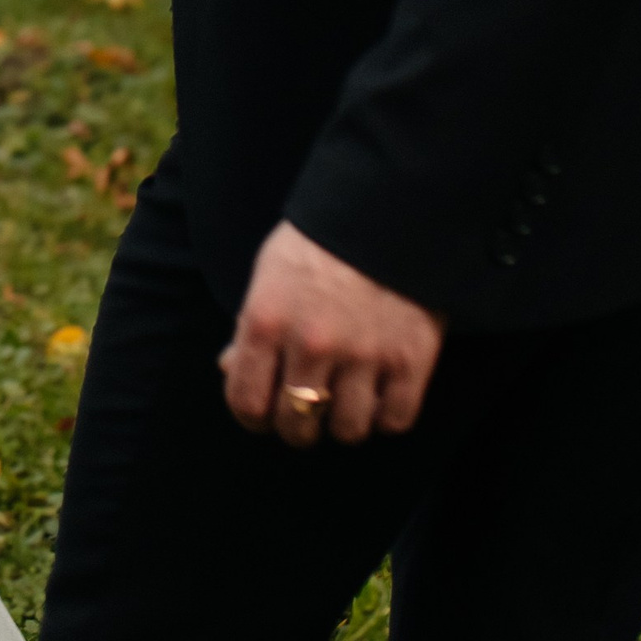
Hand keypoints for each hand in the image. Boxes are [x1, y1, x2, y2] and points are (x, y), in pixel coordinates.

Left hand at [219, 222, 444, 447]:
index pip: (246, 403)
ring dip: (344, 422)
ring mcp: (364, 356)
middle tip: (306, 408)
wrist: (388, 208)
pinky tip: (380, 393)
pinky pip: (394, 421)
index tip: (263, 411)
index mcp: (267, 320)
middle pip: (296, 427)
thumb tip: (230, 370)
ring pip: (347, 432)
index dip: (252, 416)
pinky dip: (387, 415)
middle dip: (297, 425)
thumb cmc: (319, 242)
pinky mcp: (410, 361)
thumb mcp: (269, 272)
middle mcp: (312, 344)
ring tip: (346, 398)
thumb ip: (249, 326)